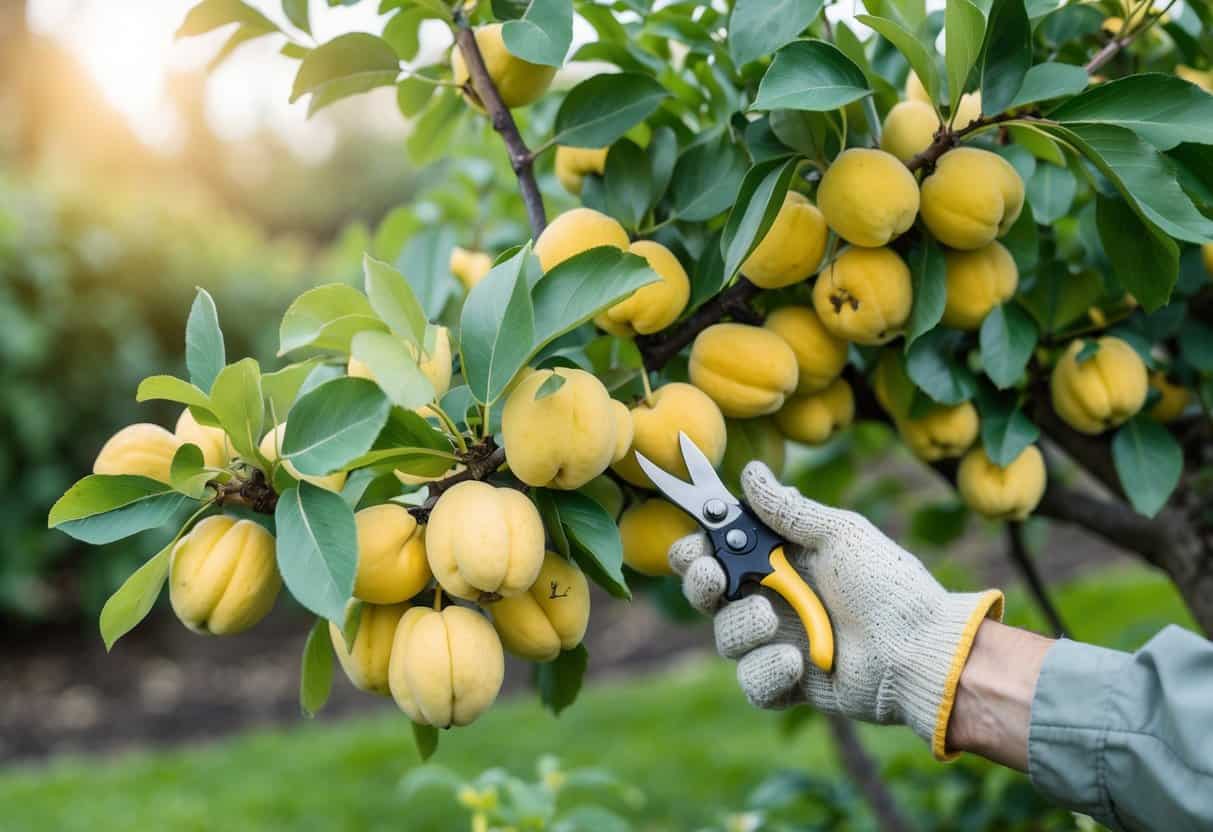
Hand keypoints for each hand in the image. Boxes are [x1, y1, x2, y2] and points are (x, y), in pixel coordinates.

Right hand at [670, 462, 1003, 758]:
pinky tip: (795, 661)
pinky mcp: (787, 682)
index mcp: (779, 559)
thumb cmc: (887, 585)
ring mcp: (777, 641)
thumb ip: (789, 510)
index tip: (696, 544)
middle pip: (707, 593)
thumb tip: (752, 471)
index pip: (720, 550)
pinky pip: (752, 681)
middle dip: (701, 583)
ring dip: (741, 625)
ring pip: (725, 636)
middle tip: (715, 578)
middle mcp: (771, 598)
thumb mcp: (840, 536)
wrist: (920, 651)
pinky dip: (767, 670)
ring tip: (769, 619)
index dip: (697, 547)